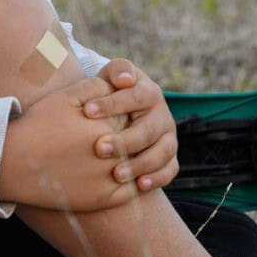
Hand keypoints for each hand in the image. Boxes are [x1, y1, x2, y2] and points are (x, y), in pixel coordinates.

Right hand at [0, 75, 140, 210]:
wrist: (12, 162)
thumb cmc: (39, 124)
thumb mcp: (68, 95)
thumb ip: (100, 86)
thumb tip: (125, 84)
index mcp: (109, 124)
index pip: (134, 115)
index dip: (126, 113)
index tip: (116, 115)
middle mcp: (115, 152)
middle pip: (138, 141)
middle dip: (133, 136)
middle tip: (117, 136)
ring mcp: (110, 178)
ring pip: (138, 166)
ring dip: (137, 160)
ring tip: (121, 154)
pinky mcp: (104, 199)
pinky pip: (131, 191)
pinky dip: (132, 182)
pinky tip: (120, 174)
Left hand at [84, 59, 178, 191]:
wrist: (115, 120)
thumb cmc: (107, 97)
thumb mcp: (109, 79)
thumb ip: (117, 71)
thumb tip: (125, 78)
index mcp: (149, 93)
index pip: (137, 96)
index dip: (113, 103)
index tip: (87, 111)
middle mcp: (162, 116)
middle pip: (150, 129)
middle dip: (125, 140)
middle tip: (99, 148)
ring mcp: (168, 138)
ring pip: (162, 152)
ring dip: (140, 164)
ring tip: (116, 174)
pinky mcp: (169, 159)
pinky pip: (169, 170)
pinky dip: (157, 178)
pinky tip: (138, 185)